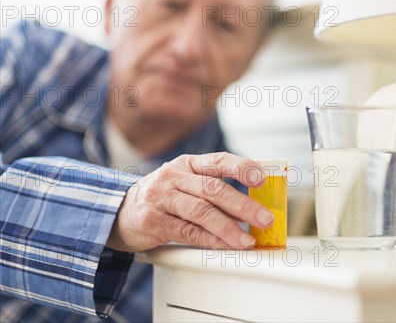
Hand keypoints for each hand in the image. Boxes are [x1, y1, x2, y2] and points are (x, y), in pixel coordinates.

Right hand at [106, 152, 271, 251]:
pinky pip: (187, 231)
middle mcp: (174, 177)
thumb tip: (253, 207)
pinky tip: (224, 246)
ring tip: (247, 240)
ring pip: (201, 211)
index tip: (262, 179)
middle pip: (213, 189)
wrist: (120, 211)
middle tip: (264, 218)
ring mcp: (161, 198)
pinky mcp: (153, 221)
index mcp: (188, 163)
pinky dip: (209, 240)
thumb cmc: (163, 197)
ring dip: (228, 228)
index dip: (242, 168)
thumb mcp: (186, 183)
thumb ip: (214, 189)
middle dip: (243, 205)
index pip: (219, 160)